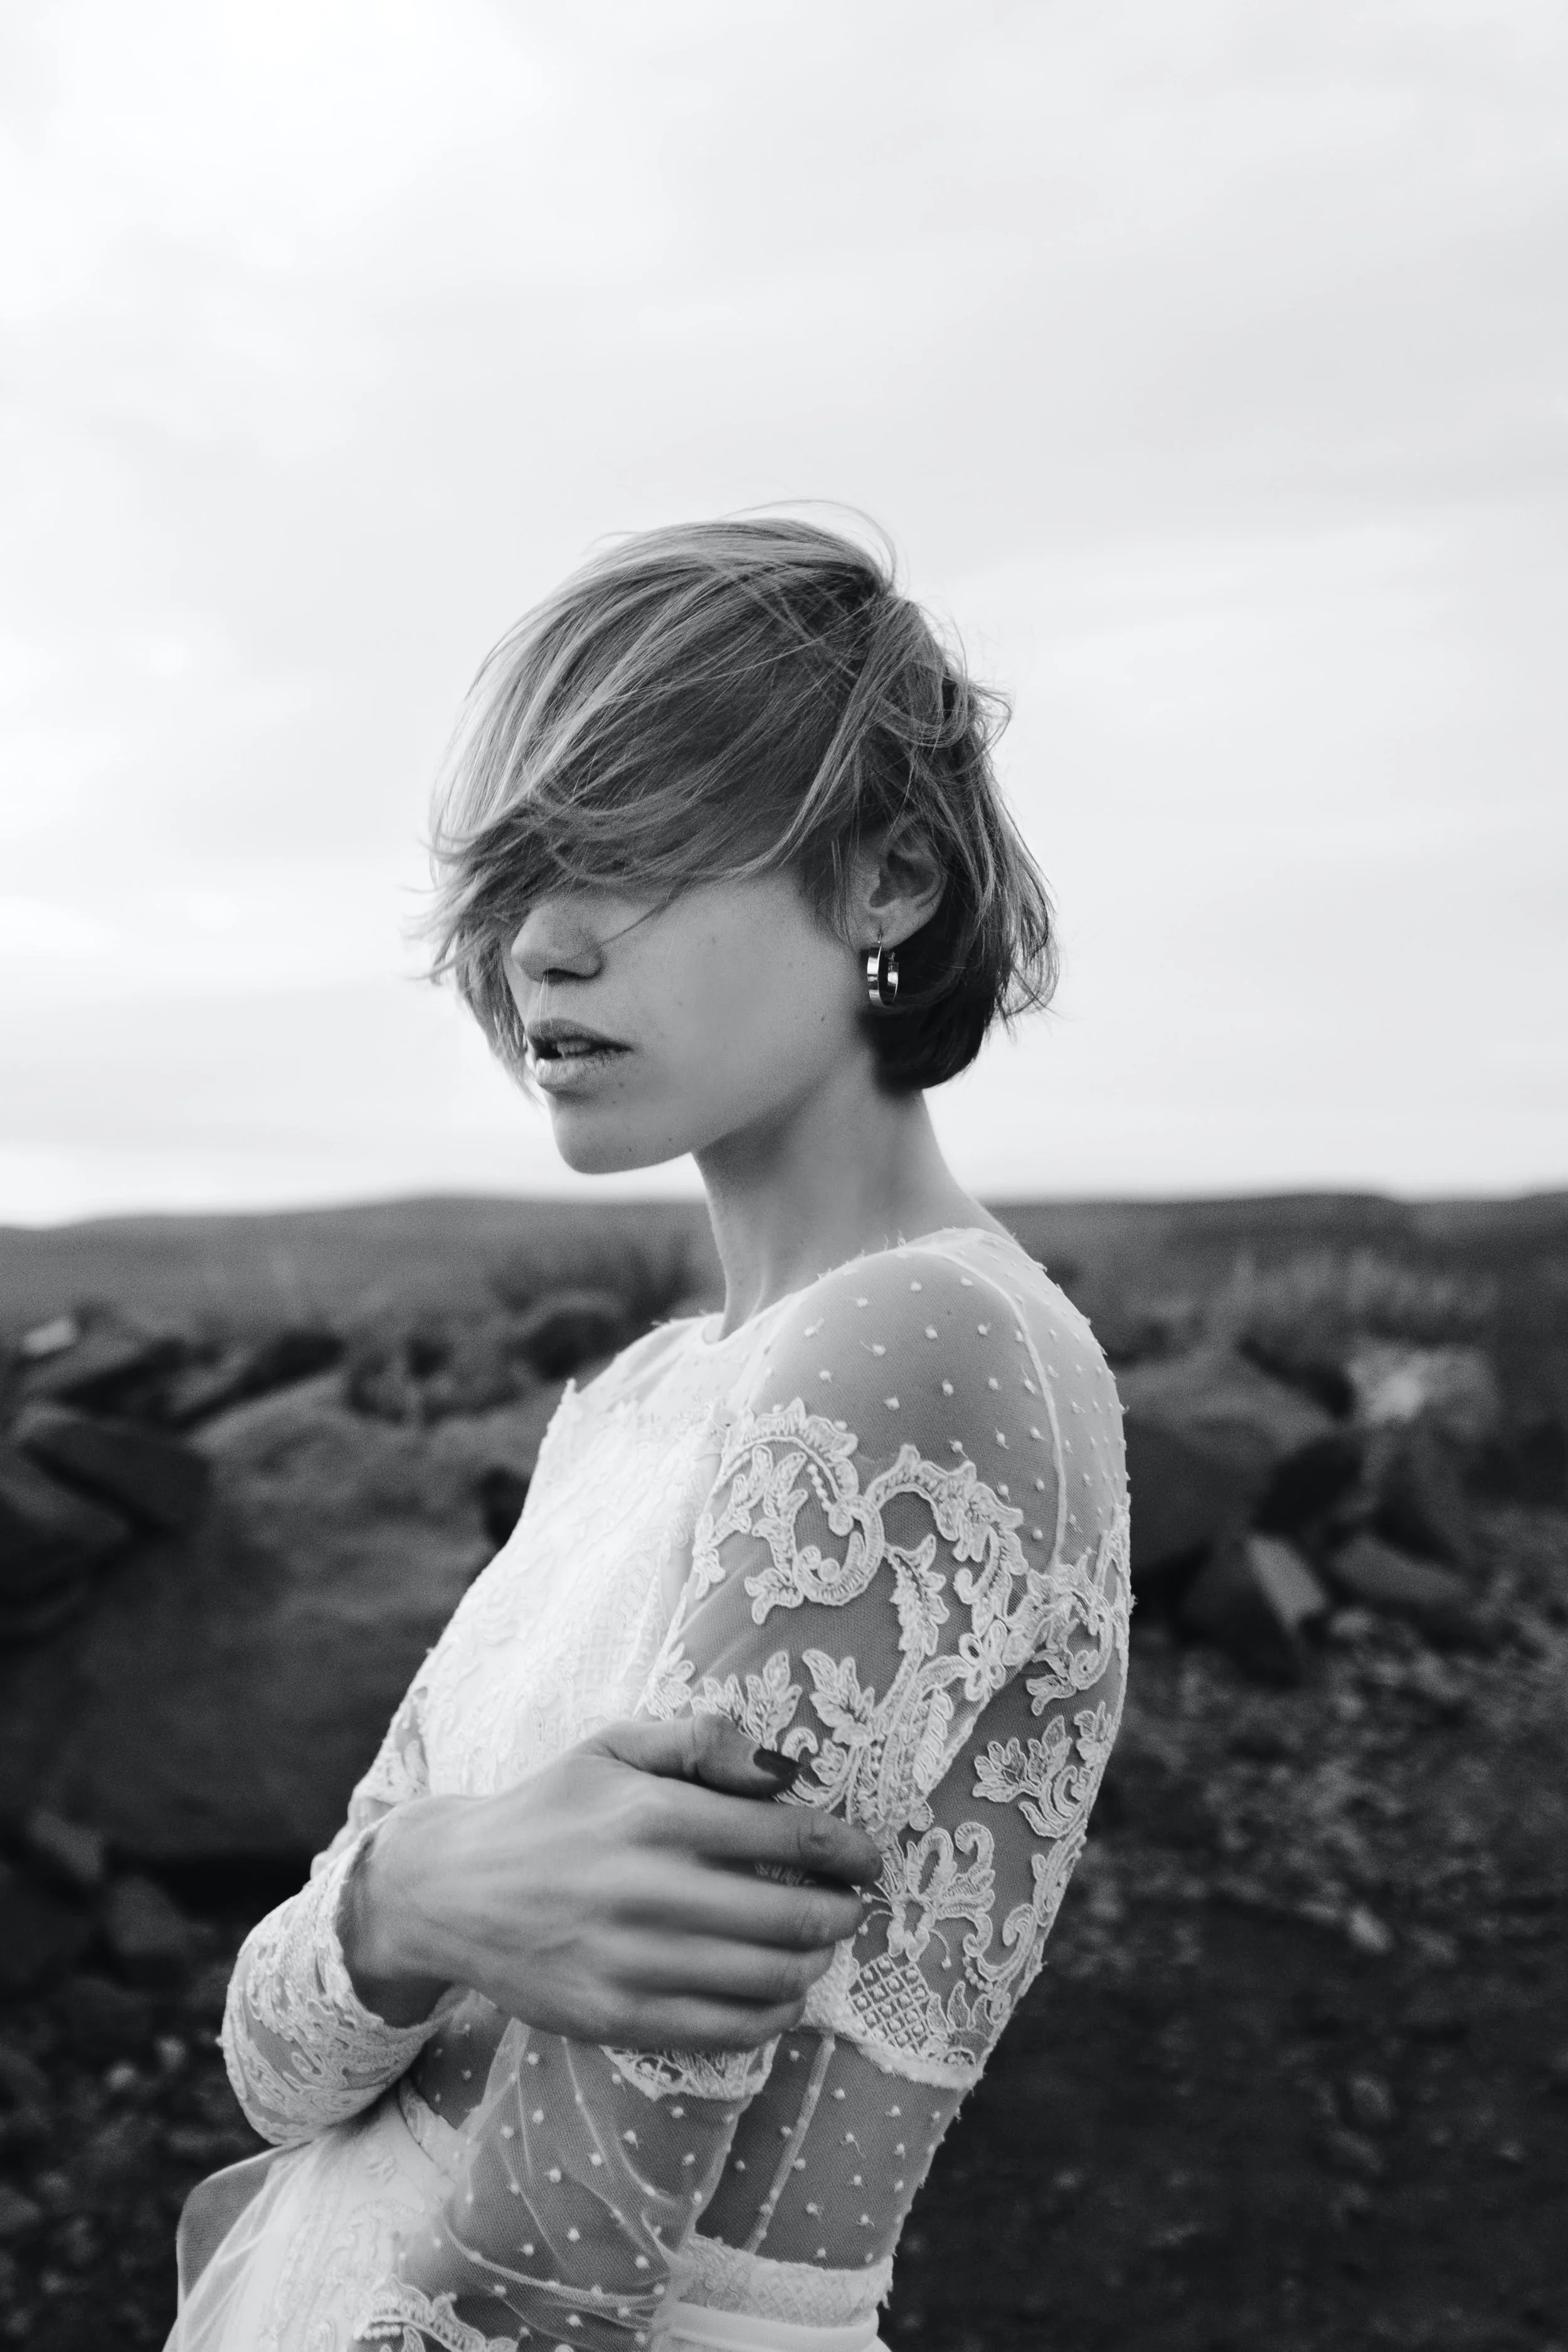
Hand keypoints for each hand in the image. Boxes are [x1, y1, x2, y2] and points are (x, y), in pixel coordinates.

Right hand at [342, 1712, 880, 2049]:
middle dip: (840, 1914)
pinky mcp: (616, 2018)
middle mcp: (648, 1890)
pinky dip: (770, 2016)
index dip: (845, 1850)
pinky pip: (723, 2030)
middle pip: (792, 1914)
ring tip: (817, 1948)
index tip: (869, 1860)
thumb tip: (785, 1770)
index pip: (786, 1834)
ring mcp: (631, 1963)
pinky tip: (779, 1996)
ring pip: (767, 1979)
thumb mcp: (613, 1746)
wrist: (452, 1890)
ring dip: (812, 1965)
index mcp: (653, 1814)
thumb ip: (703, 1742)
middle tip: (852, 1908)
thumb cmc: (548, 1808)